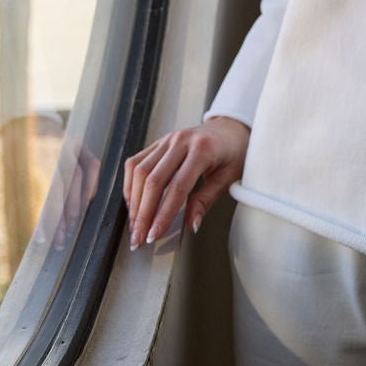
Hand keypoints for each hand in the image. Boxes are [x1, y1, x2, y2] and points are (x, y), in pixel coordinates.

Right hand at [123, 115, 250, 248]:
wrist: (231, 127)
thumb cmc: (234, 152)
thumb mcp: (228, 177)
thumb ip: (207, 200)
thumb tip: (191, 225)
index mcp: (202, 150)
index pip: (177, 187)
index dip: (163, 214)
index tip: (154, 235)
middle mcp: (180, 142)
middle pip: (153, 180)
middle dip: (143, 213)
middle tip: (138, 238)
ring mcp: (167, 140)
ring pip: (140, 171)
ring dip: (134, 202)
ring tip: (135, 225)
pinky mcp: (159, 142)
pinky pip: (136, 162)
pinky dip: (131, 184)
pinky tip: (133, 202)